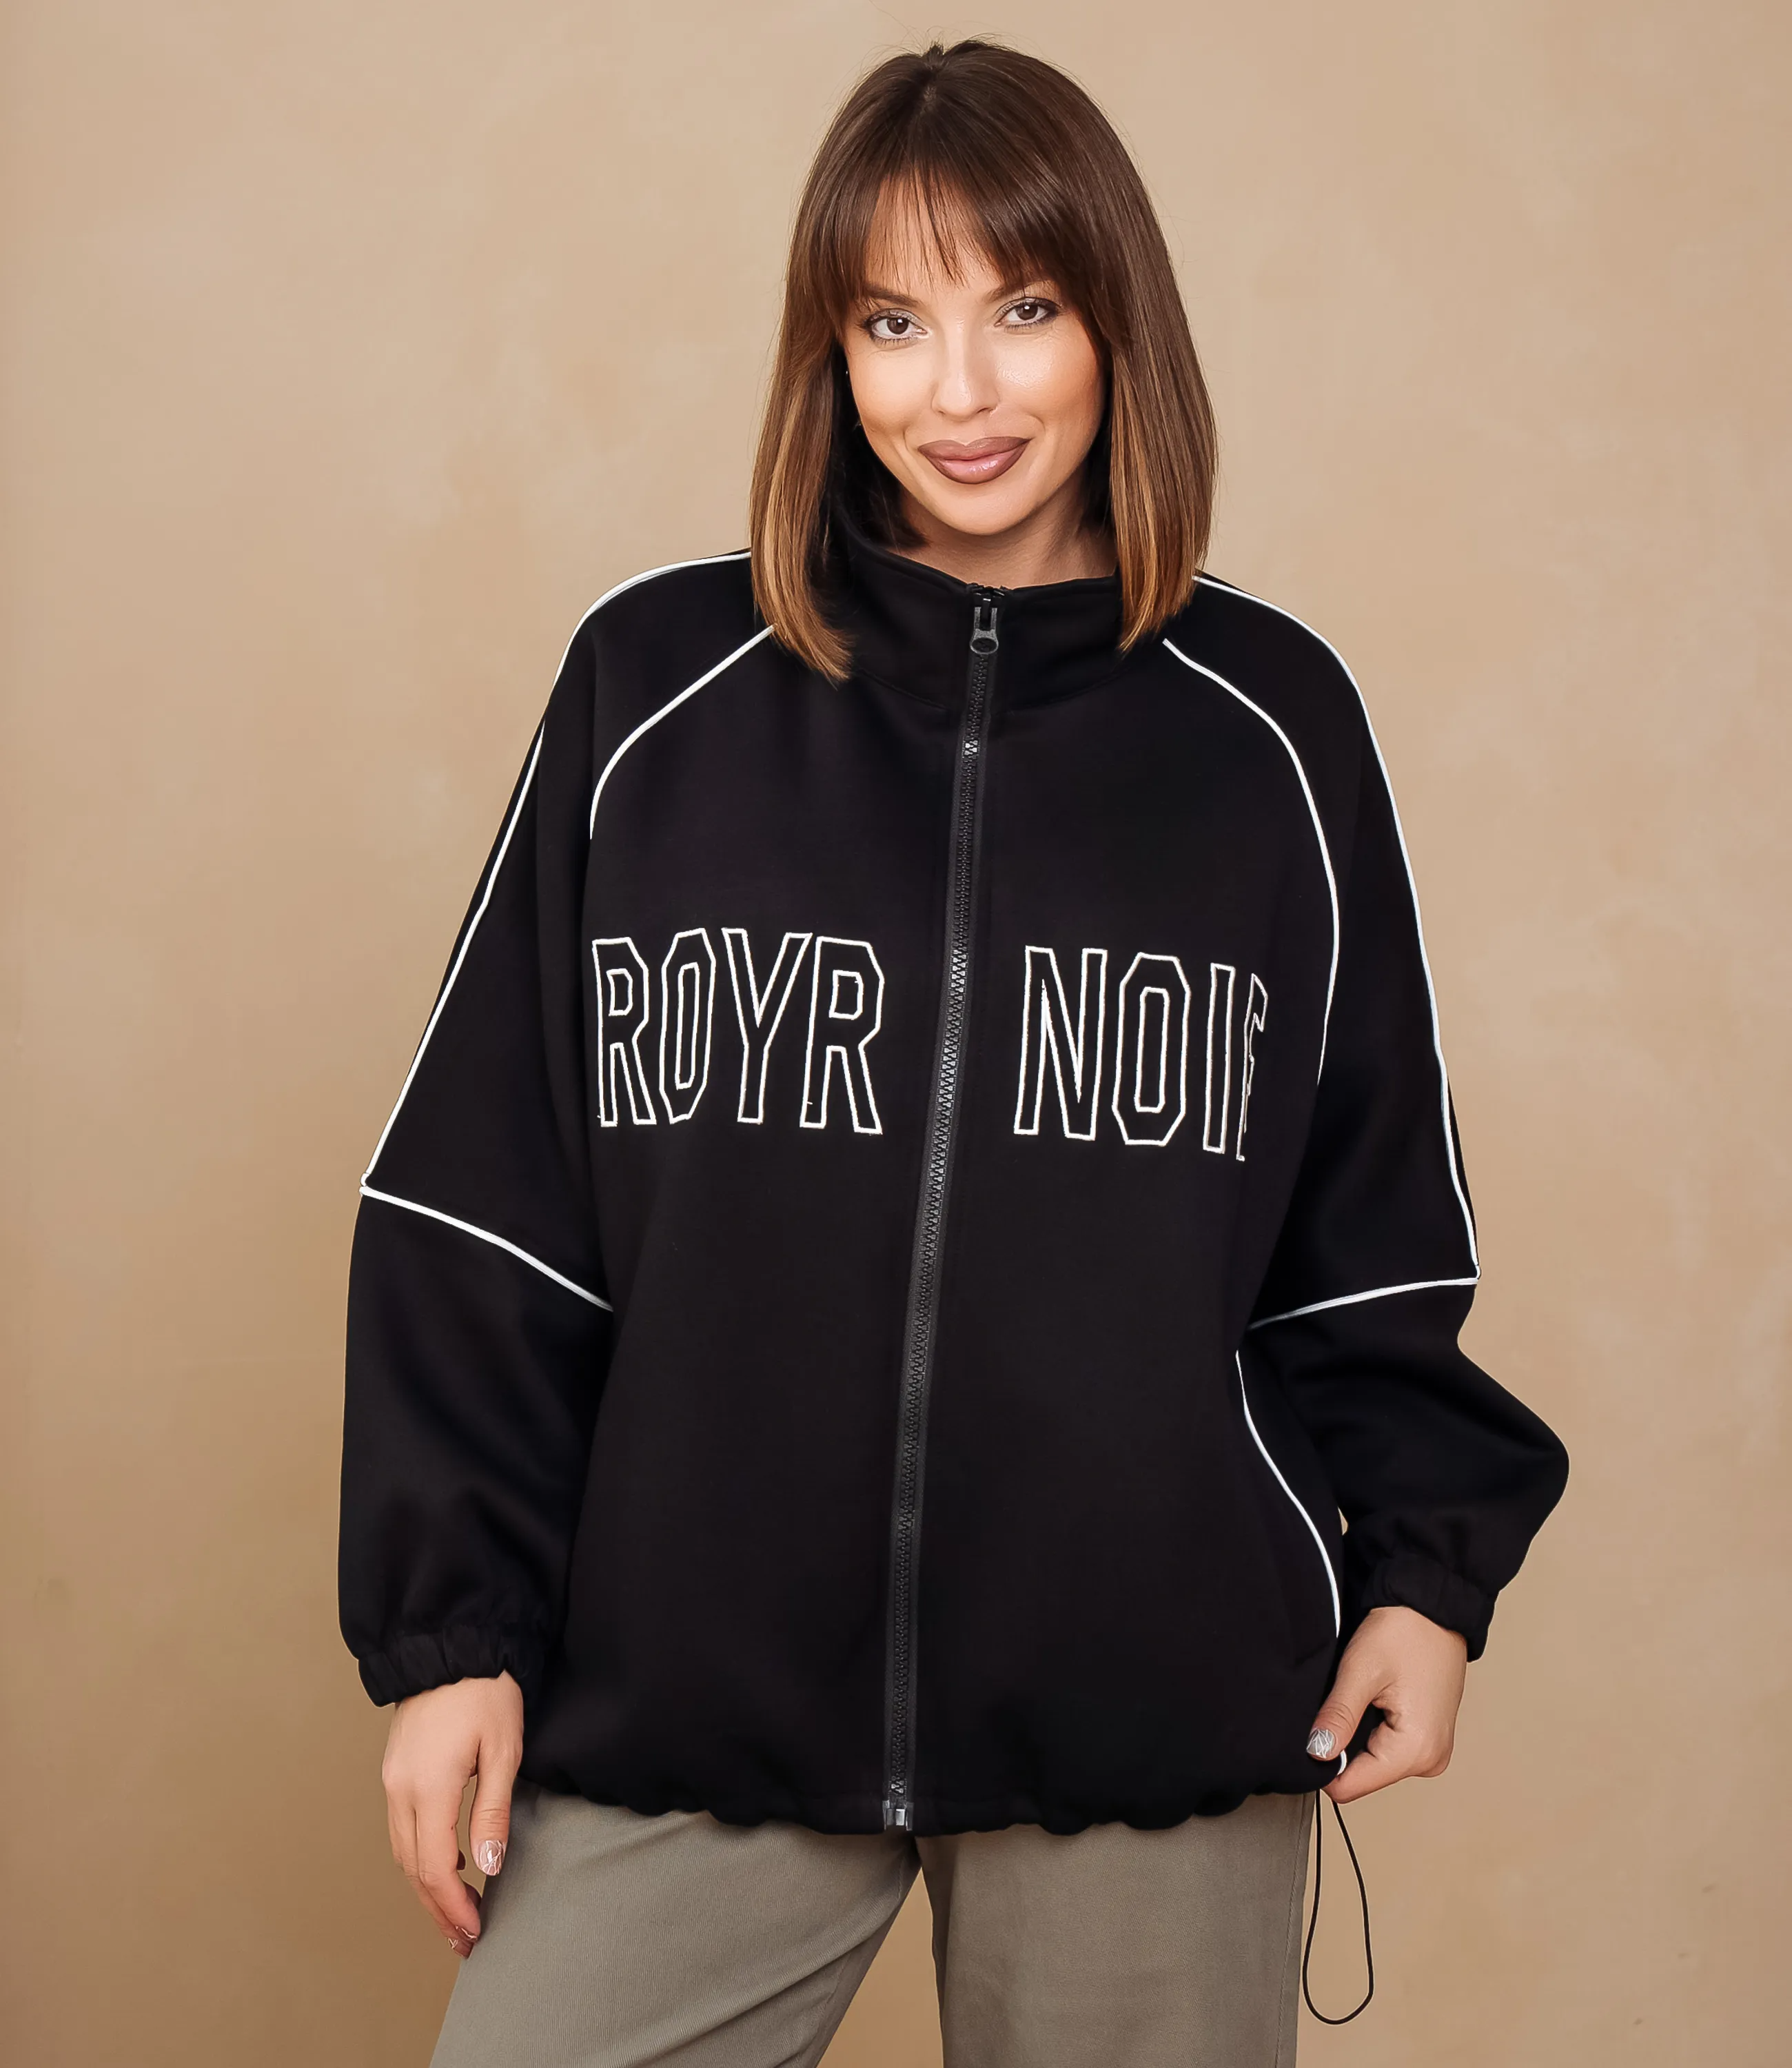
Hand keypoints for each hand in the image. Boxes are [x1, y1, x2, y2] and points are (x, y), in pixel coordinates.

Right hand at [381, 1672, 523, 1956]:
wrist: (454, 1644)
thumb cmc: (486, 1691)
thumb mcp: (503, 1750)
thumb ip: (492, 1812)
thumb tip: (487, 1869)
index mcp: (427, 1788)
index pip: (435, 1867)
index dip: (453, 1906)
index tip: (475, 1931)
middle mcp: (399, 1790)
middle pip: (413, 1868)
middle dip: (438, 1909)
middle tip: (466, 1938)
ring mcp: (392, 1780)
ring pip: (403, 1852)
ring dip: (427, 1887)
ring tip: (457, 1913)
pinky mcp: (395, 1770)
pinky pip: (402, 1828)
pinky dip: (421, 1856)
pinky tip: (450, 1864)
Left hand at [1306, 1605, 1466, 1804]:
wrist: (1433, 1607)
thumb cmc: (1405, 1632)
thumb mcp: (1360, 1672)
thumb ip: (1338, 1717)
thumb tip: (1316, 1753)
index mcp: (1416, 1751)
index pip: (1352, 1786)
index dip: (1324, 1762)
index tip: (1316, 1730)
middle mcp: (1430, 1760)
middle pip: (1362, 1775)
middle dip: (1342, 1745)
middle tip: (1344, 1700)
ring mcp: (1431, 1751)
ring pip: (1373, 1762)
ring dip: (1358, 1734)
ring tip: (1363, 1696)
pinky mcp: (1427, 1738)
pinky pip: (1387, 1748)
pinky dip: (1372, 1728)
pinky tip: (1375, 1699)